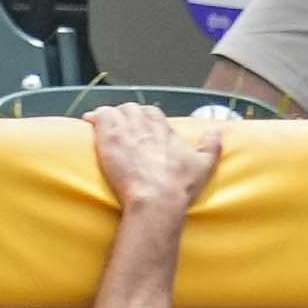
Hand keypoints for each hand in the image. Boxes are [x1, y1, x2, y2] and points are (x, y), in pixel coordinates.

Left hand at [86, 96, 228, 213]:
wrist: (156, 198)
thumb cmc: (179, 185)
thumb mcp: (204, 164)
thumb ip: (212, 145)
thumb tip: (218, 131)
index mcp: (164, 128)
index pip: (151, 113)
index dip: (145, 118)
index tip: (141, 126)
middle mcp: (145, 124)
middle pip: (132, 109)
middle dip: (126, 115)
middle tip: (121, 127)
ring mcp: (125, 130)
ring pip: (114, 111)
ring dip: (109, 115)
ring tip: (103, 123)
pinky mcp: (109, 138)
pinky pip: (99, 117)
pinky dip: (94, 117)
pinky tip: (88, 120)